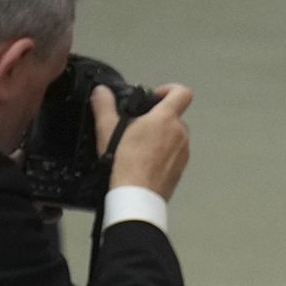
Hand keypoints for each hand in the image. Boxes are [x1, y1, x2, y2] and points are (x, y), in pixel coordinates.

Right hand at [96, 83, 192, 199]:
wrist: (136, 195)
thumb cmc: (125, 163)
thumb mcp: (107, 129)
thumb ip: (104, 105)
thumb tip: (101, 92)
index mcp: (166, 119)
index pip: (182, 93)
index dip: (170, 89)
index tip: (155, 96)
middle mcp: (180, 134)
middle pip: (175, 116)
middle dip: (159, 118)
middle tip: (138, 126)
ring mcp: (183, 152)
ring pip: (176, 136)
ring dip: (161, 136)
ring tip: (139, 146)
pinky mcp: (181, 168)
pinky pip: (175, 154)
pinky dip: (163, 154)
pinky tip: (145, 161)